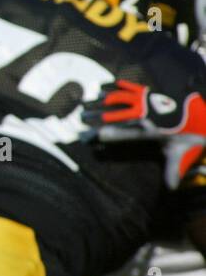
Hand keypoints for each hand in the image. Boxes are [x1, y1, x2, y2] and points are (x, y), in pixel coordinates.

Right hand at [81, 79, 205, 188]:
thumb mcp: (178, 152)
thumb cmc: (184, 133)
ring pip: (117, 99)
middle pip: (114, 114)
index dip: (108, 133)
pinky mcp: (147, 92)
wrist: (195, 111)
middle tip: (81, 117)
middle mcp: (141, 113)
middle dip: (95, 115)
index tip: (95, 134)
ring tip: (86, 102)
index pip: (123, 132)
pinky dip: (115, 87)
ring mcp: (143, 101)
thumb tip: (172, 189)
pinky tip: (103, 87)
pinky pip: (128, 88)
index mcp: (146, 129)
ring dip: (100, 101)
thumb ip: (172, 169)